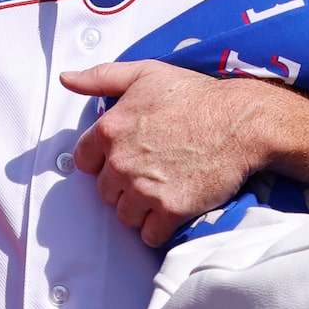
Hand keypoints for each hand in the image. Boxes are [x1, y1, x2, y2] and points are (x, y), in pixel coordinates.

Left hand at [60, 61, 275, 245]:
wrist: (241, 122)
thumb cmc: (196, 96)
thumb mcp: (145, 74)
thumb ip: (101, 77)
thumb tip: (68, 79)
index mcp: (110, 130)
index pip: (84, 162)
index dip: (105, 161)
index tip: (127, 158)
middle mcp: (121, 162)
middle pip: (105, 192)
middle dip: (124, 186)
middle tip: (152, 172)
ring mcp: (144, 189)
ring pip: (125, 216)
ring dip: (140, 209)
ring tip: (164, 190)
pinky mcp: (169, 210)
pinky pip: (149, 235)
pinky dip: (159, 228)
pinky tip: (173, 209)